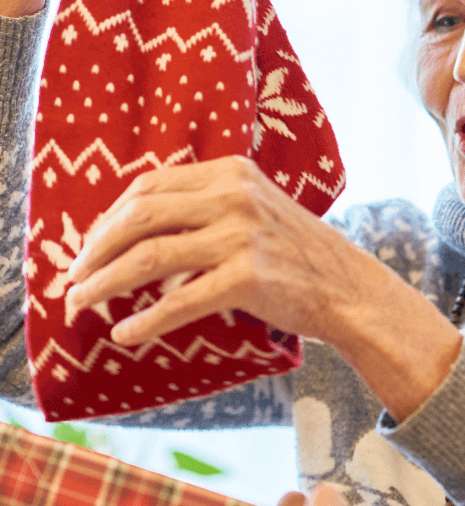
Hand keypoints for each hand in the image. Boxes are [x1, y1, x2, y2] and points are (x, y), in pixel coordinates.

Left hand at [66, 156, 382, 344]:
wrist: (349, 289)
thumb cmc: (299, 255)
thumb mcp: (257, 209)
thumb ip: (209, 207)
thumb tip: (140, 234)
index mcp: (232, 173)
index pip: (149, 186)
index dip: (108, 218)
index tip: (88, 246)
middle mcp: (235, 197)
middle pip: (140, 216)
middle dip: (95, 250)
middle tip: (73, 278)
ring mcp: (242, 236)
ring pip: (150, 257)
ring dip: (105, 283)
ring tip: (81, 303)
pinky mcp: (248, 277)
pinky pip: (181, 301)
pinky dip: (146, 320)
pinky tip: (126, 333)